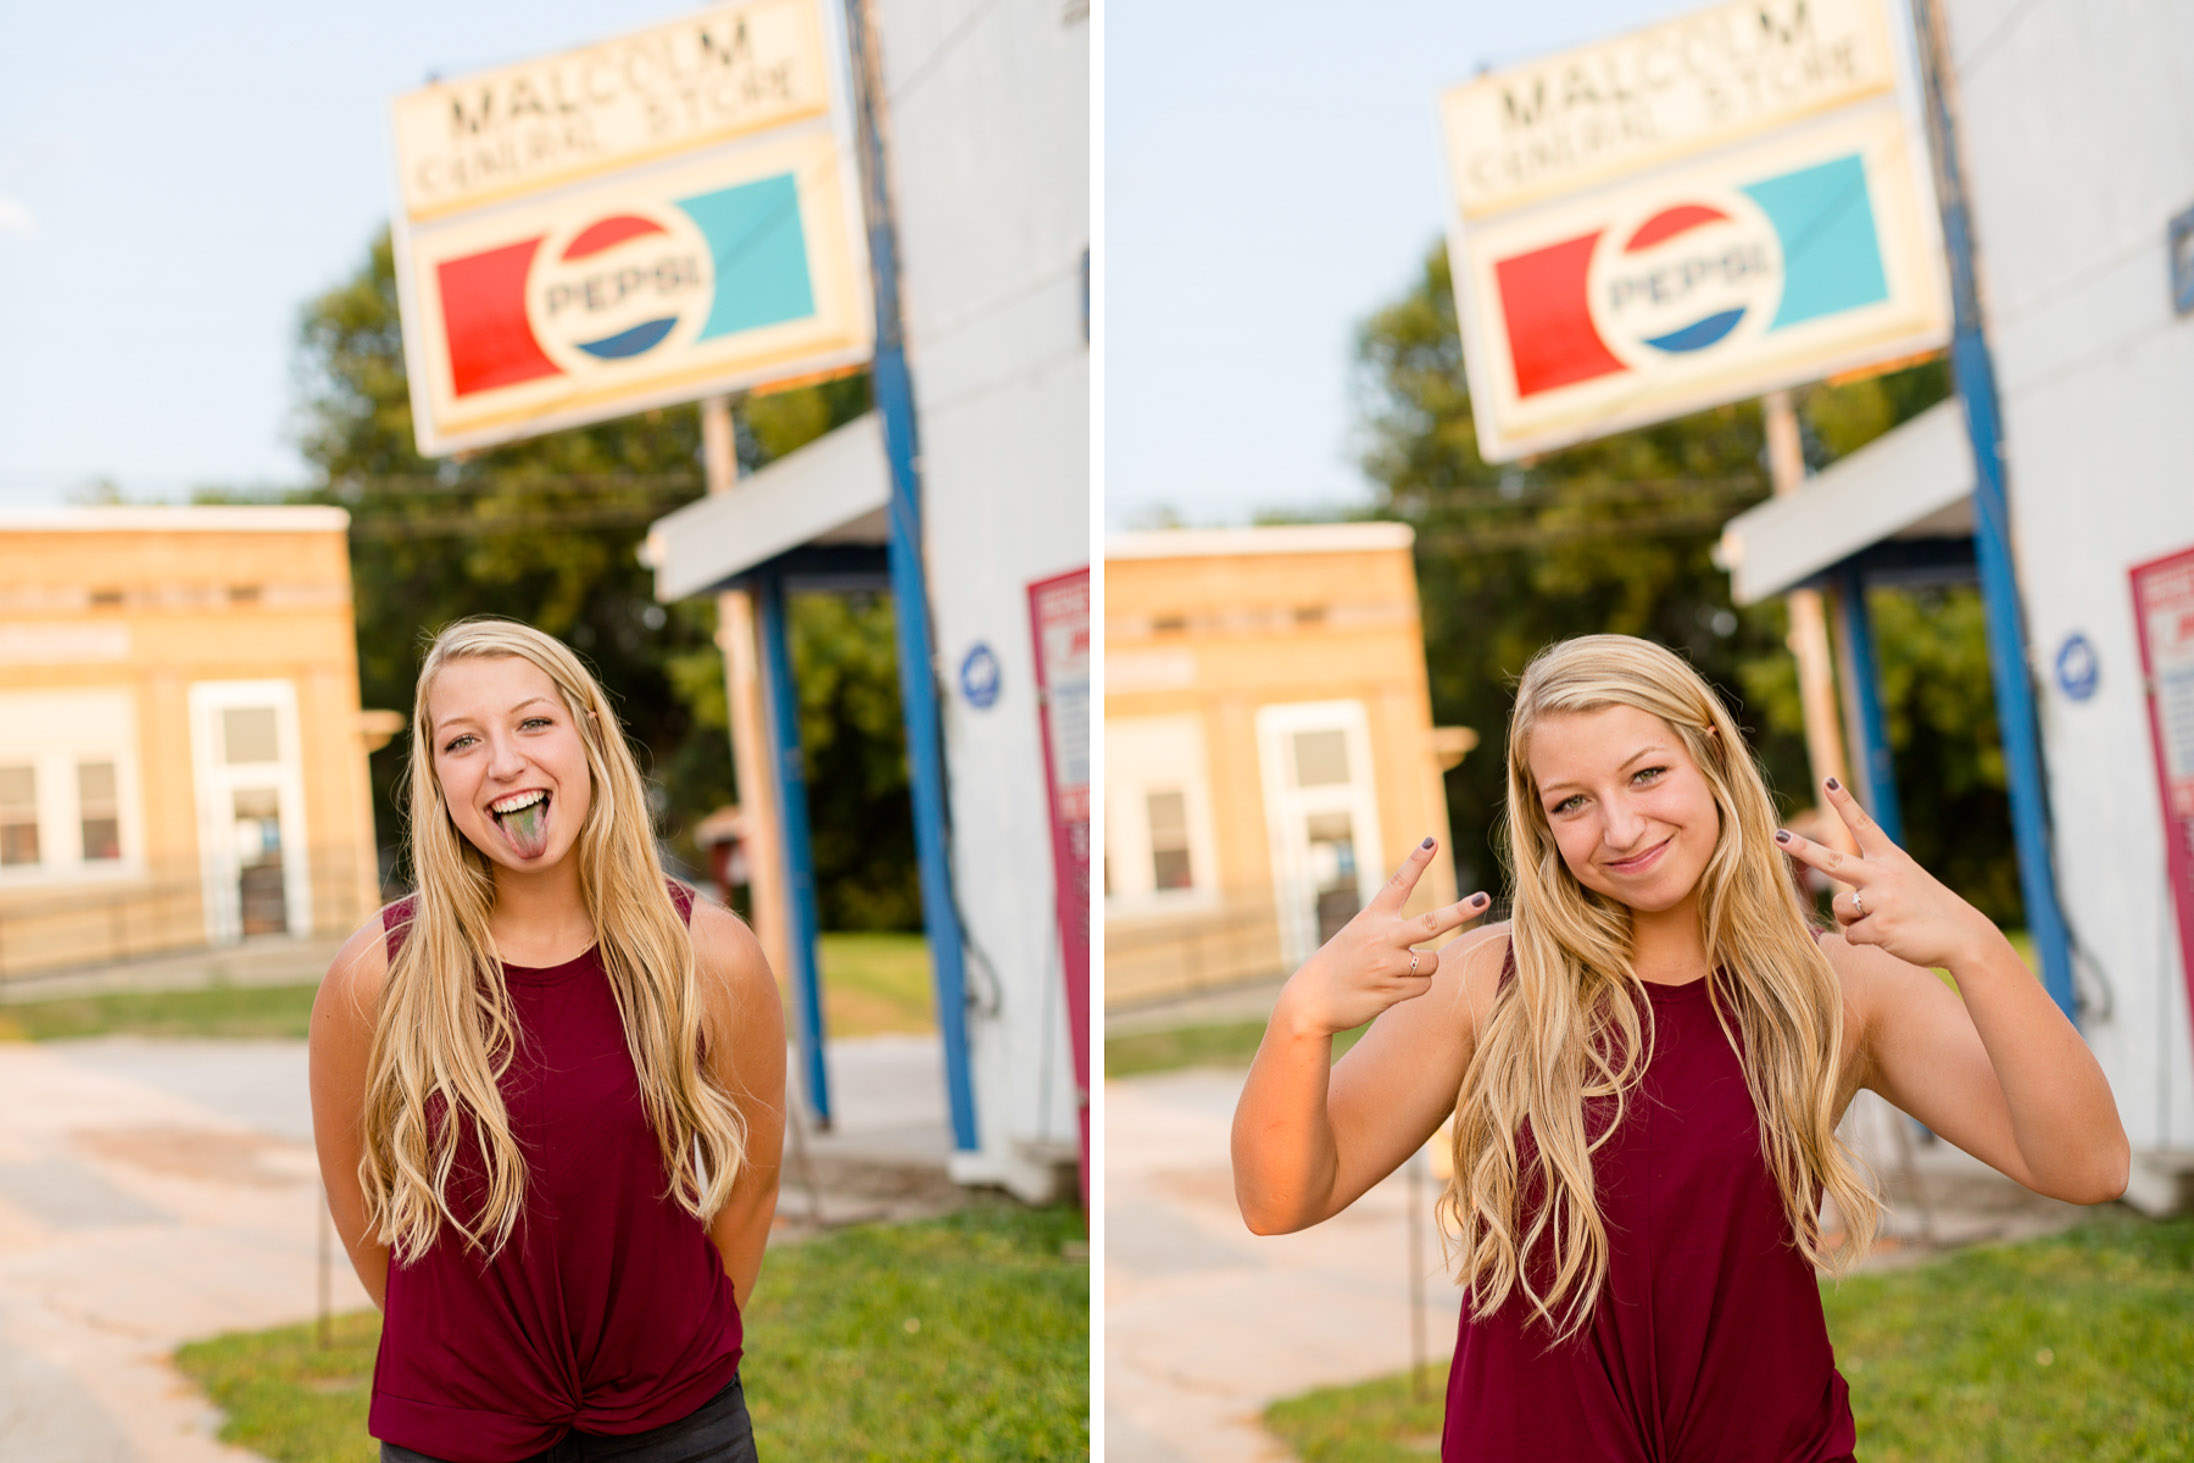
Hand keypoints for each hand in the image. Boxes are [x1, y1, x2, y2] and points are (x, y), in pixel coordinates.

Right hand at [1271, 837, 1490, 1038]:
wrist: (1310, 1000)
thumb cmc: (1338, 966)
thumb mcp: (1357, 937)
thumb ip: (1391, 936)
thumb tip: (1429, 952)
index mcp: (1372, 918)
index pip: (1398, 883)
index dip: (1417, 861)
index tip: (1432, 841)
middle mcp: (1382, 937)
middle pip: (1432, 923)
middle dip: (1461, 911)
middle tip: (1482, 898)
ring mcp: (1387, 964)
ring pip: (1432, 962)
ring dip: (1424, 968)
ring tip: (1397, 972)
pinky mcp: (1391, 990)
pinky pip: (1423, 986)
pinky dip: (1415, 987)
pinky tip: (1391, 988)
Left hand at [1775, 779, 2002, 971]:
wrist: (1965, 938)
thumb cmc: (1930, 910)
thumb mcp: (1906, 882)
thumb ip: (1873, 881)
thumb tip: (1841, 902)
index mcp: (1891, 859)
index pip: (1864, 825)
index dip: (1844, 803)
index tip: (1828, 781)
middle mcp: (1884, 875)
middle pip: (1833, 860)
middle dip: (1802, 849)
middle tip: (1776, 836)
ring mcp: (1883, 900)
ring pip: (1841, 906)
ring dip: (1853, 918)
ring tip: (1885, 920)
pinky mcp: (1881, 927)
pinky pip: (1851, 935)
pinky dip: (1865, 939)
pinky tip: (1891, 936)